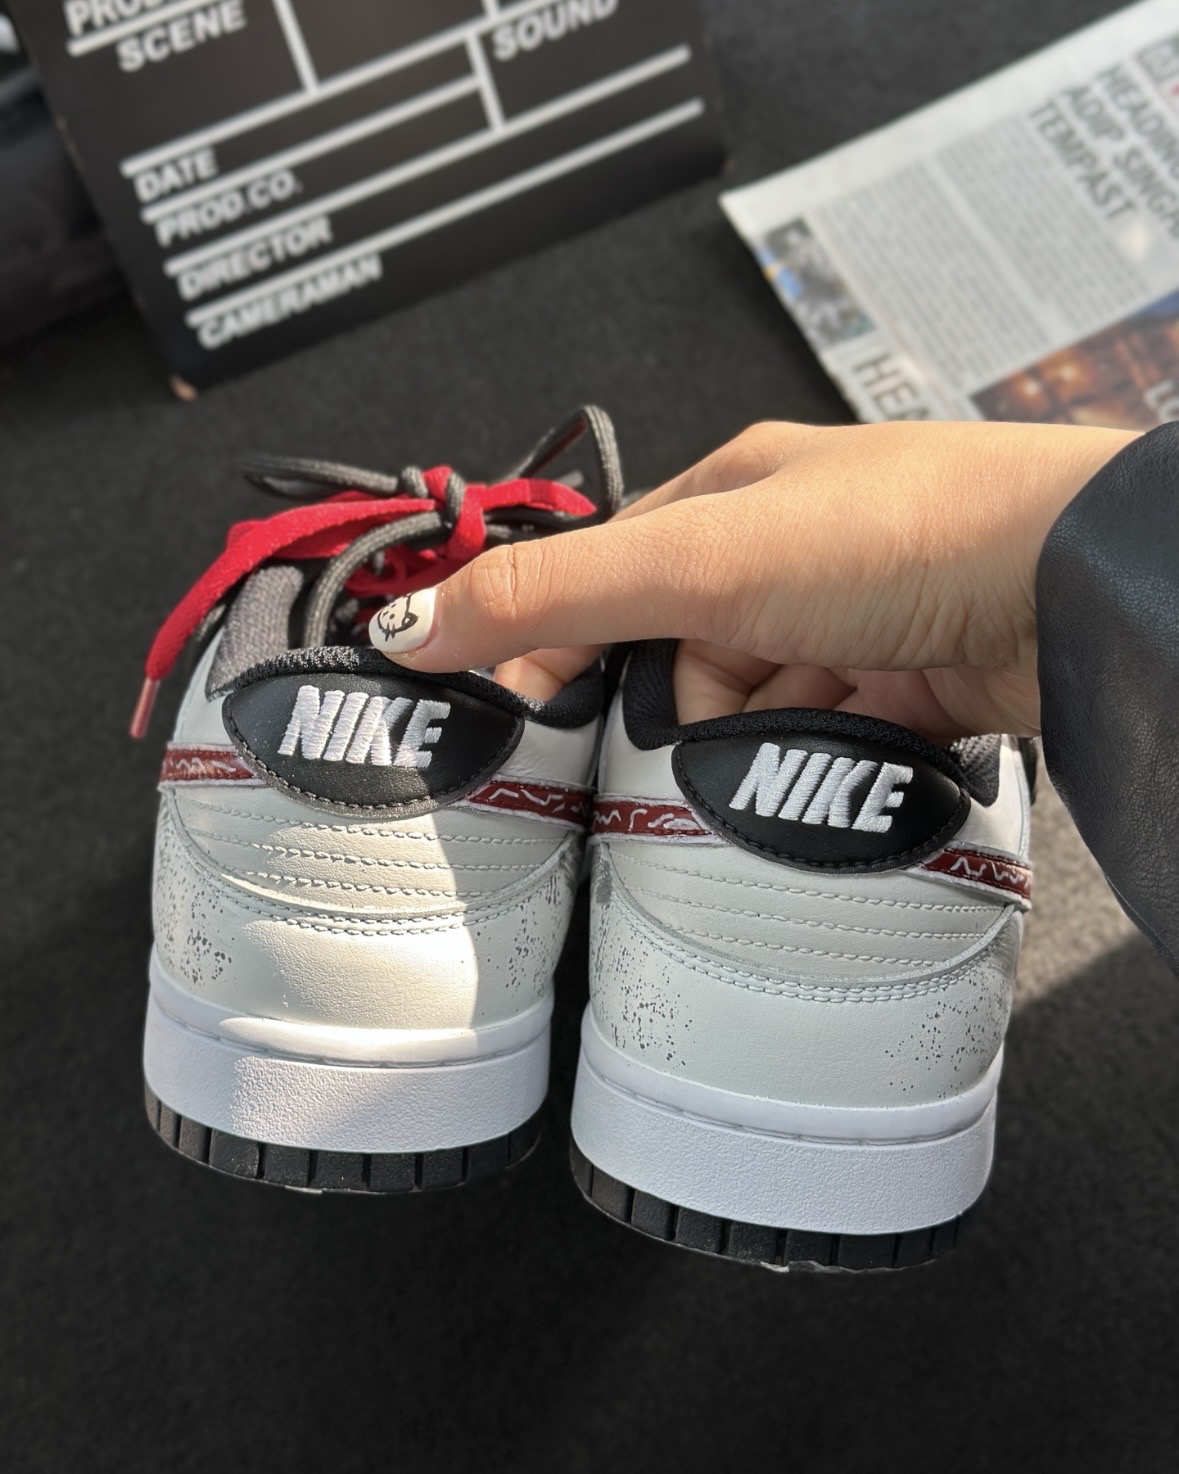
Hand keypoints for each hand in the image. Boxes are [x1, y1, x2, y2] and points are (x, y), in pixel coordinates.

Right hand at [373, 420, 1135, 737]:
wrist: (1079, 586)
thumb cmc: (910, 531)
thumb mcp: (702, 559)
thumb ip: (557, 595)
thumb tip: (421, 620)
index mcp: (731, 495)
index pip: (608, 574)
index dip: (556, 642)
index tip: (517, 711)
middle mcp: (790, 551)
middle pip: (681, 654)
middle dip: (674, 712)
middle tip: (674, 753)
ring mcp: (854, 618)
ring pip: (754, 707)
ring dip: (752, 747)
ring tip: (775, 759)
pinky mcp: (908, 683)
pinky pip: (824, 741)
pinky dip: (815, 764)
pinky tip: (829, 768)